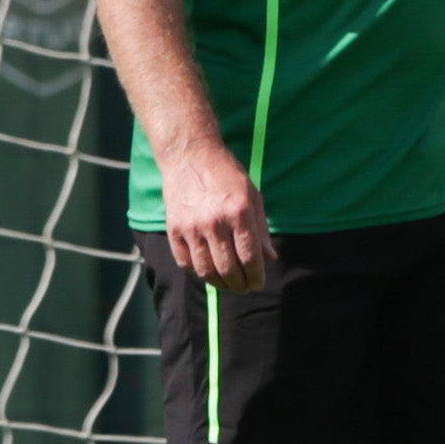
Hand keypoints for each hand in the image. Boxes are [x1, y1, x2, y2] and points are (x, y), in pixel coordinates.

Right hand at [166, 144, 273, 293]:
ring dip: (219, 283)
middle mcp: (215, 221)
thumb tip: (270, 259)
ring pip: (206, 270)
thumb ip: (262, 229)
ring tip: (228, 284)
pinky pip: (186, 262)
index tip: (258, 284)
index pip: (250, 258)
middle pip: (228, 269)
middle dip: (240, 285)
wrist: (190, 155)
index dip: (256, 277)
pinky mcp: (174, 229)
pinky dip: (198, 271)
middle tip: (245, 288)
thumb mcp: (253, 196)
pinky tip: (208, 270)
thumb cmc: (227, 175)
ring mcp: (192, 226)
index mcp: (239, 212)